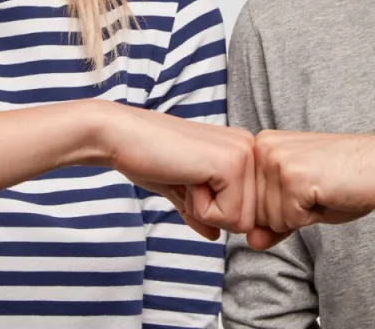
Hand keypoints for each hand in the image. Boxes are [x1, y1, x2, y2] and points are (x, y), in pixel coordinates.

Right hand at [100, 103, 255, 240]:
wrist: (123, 138)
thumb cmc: (150, 158)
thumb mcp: (182, 189)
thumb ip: (202, 212)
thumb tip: (215, 235)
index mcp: (242, 152)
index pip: (247, 212)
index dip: (213, 211)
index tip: (190, 181)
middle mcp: (251, 149)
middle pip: (247, 220)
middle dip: (210, 213)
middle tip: (186, 180)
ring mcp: (244, 155)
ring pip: (240, 222)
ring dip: (203, 210)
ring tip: (185, 178)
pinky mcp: (232, 165)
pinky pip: (226, 217)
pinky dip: (198, 208)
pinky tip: (185, 178)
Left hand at [248, 130, 374, 249]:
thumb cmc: (347, 178)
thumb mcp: (300, 201)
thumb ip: (271, 221)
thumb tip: (252, 242)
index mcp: (262, 146)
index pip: (249, 202)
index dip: (282, 207)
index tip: (306, 187)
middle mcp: (263, 148)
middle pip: (257, 213)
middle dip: (290, 213)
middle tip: (318, 189)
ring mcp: (277, 161)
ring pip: (272, 220)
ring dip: (302, 216)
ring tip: (324, 190)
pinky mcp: (293, 178)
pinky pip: (290, 222)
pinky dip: (312, 218)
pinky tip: (328, 192)